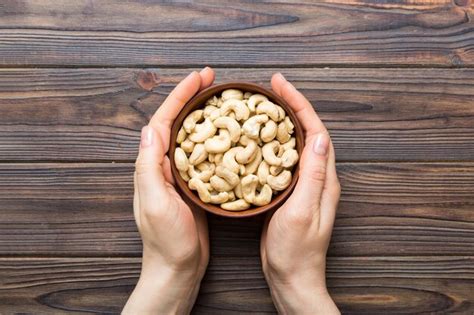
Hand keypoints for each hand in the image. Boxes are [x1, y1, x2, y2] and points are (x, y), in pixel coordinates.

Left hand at [123, 68, 214, 313]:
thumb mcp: (156, 204)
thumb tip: (150, 129)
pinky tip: (228, 133)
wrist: (178, 267)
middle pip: (177, 121)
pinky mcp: (194, 184)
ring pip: (191, 134)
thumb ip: (149, 167)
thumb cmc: (167, 241)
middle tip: (212, 79)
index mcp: (152, 165)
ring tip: (221, 98)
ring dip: (203, 113)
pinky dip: (213, 137)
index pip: (163, 120)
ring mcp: (179, 174)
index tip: (200, 77)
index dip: (181, 95)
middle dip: (192, 97)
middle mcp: (163, 165)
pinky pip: (203, 153)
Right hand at [260, 73, 340, 313]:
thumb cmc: (295, 250)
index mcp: (323, 179)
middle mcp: (317, 177)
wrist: (291, 277)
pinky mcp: (288, 192)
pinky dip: (271, 143)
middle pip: (307, 132)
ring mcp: (303, 185)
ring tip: (264, 105)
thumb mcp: (303, 212)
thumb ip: (313, 176)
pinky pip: (282, 159)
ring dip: (282, 121)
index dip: (300, 104)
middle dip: (291, 105)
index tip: (280, 84)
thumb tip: (319, 137)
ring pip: (294, 143)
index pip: (315, 131)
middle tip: (271, 87)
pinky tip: (257, 138)